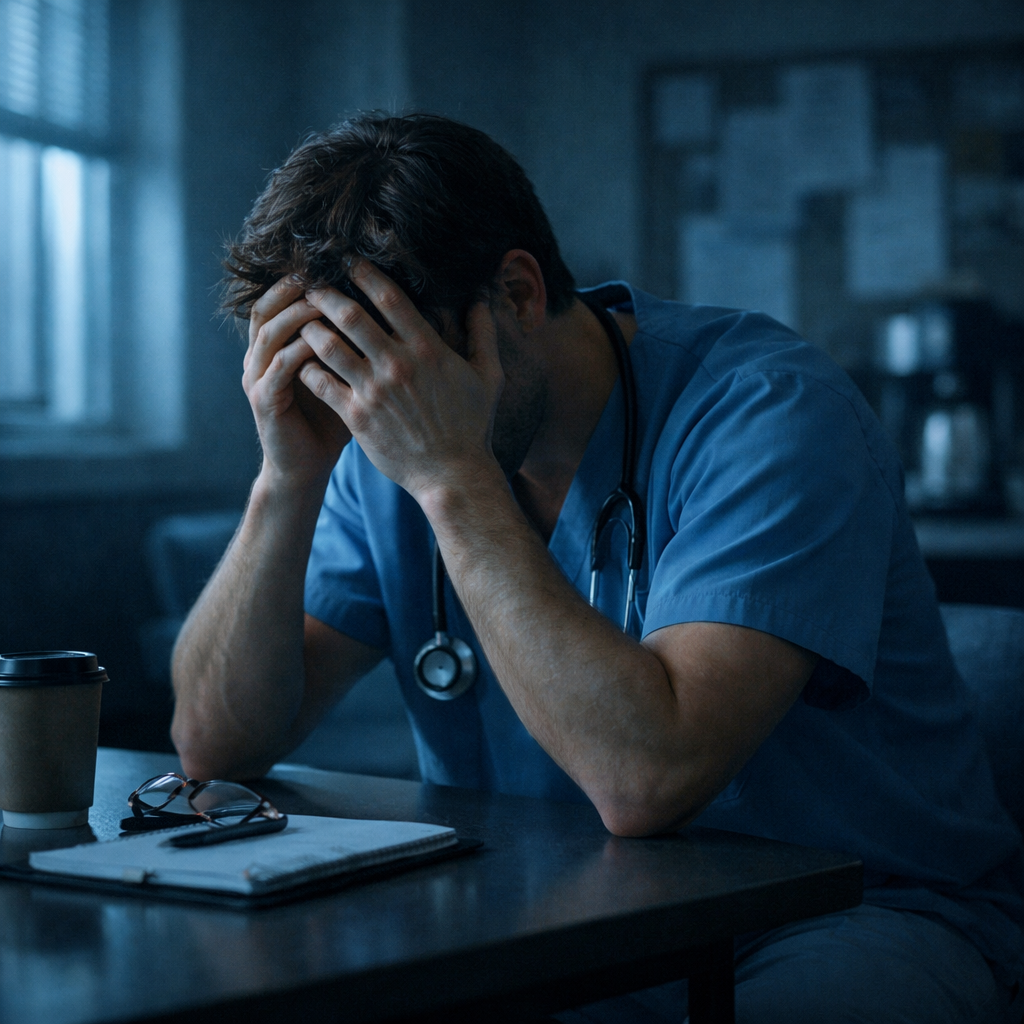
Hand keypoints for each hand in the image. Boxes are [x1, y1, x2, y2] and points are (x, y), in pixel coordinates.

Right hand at [242, 276, 352, 489]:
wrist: (305, 469)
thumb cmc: (329, 422)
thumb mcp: (343, 376)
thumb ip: (353, 345)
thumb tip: (392, 314)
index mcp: (277, 346)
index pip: (282, 300)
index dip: (301, 279)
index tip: (332, 261)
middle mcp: (260, 356)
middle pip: (267, 306)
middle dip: (294, 287)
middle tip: (322, 270)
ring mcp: (257, 378)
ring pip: (269, 333)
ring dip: (296, 315)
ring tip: (324, 302)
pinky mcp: (263, 401)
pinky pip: (278, 368)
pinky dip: (298, 352)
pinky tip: (320, 343)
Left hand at [298, 261, 505, 501]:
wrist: (453, 475)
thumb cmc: (473, 426)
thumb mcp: (489, 377)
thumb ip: (484, 334)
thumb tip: (482, 298)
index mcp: (427, 349)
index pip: (389, 297)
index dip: (365, 273)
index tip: (348, 260)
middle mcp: (397, 365)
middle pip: (350, 315)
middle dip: (325, 293)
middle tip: (309, 282)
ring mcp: (374, 391)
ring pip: (328, 346)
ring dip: (310, 327)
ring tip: (299, 319)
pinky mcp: (357, 417)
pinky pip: (321, 383)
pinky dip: (306, 367)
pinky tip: (299, 360)